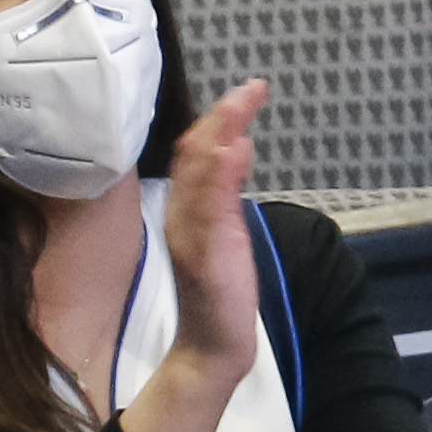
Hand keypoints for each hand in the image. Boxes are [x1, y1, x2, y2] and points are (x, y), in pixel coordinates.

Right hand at [161, 79, 268, 381]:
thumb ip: (225, 191)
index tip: (243, 92)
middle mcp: (181, 215)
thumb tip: (237, 146)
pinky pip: (210, 210)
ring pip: (199, 176)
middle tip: (250, 88)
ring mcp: (192, 234)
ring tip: (241, 104)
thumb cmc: (218, 289)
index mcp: (184, 209)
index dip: (215, 120)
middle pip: (192, 156)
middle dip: (220, 118)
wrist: (213, 343)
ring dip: (220, 135)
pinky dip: (221, 177)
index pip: (193, 154)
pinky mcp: (207, 254)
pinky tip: (236, 152)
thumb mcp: (222, 231)